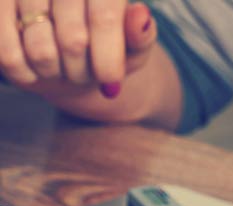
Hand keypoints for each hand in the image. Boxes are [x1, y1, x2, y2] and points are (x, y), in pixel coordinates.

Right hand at [0, 0, 155, 98]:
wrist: (69, 51)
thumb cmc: (107, 47)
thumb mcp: (133, 46)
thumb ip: (141, 35)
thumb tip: (140, 15)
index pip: (103, 17)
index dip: (108, 57)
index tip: (111, 84)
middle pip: (73, 40)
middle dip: (83, 72)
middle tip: (85, 73)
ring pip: (41, 51)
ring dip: (56, 74)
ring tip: (62, 67)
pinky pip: (7, 54)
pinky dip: (25, 74)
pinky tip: (35, 71)